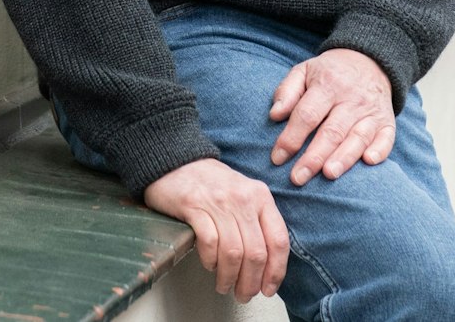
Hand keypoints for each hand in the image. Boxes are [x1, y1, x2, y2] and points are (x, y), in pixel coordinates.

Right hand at [143, 159, 288, 302]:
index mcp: (260, 196)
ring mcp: (219, 202)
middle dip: (251, 282)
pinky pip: (209, 243)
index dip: (276, 271)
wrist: (175, 160)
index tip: (269, 288)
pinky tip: (209, 264)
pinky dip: (210, 260)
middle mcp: (243, 198)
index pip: (278, 240)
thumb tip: (266, 263)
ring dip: (229, 277)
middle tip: (244, 294)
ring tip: (224, 285)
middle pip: (256, 252)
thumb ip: (257, 222)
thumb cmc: (210, 182)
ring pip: (233, 252)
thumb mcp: (243, 194)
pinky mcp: (194, 206)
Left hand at [269, 48, 394, 185]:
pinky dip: (379, 150)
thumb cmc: (328, 73)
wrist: (368, 62)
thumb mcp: (303, 71)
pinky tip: (368, 161)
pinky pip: (386, 138)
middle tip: (298, 178)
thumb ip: (287, 91)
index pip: (307, 115)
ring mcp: (371, 111)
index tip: (277, 158)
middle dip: (314, 157)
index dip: (291, 138)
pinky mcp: (387, 122)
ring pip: (358, 137)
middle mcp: (351, 99)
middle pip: (332, 131)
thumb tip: (275, 115)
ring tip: (328, 174)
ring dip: (344, 157)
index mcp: (327, 85)